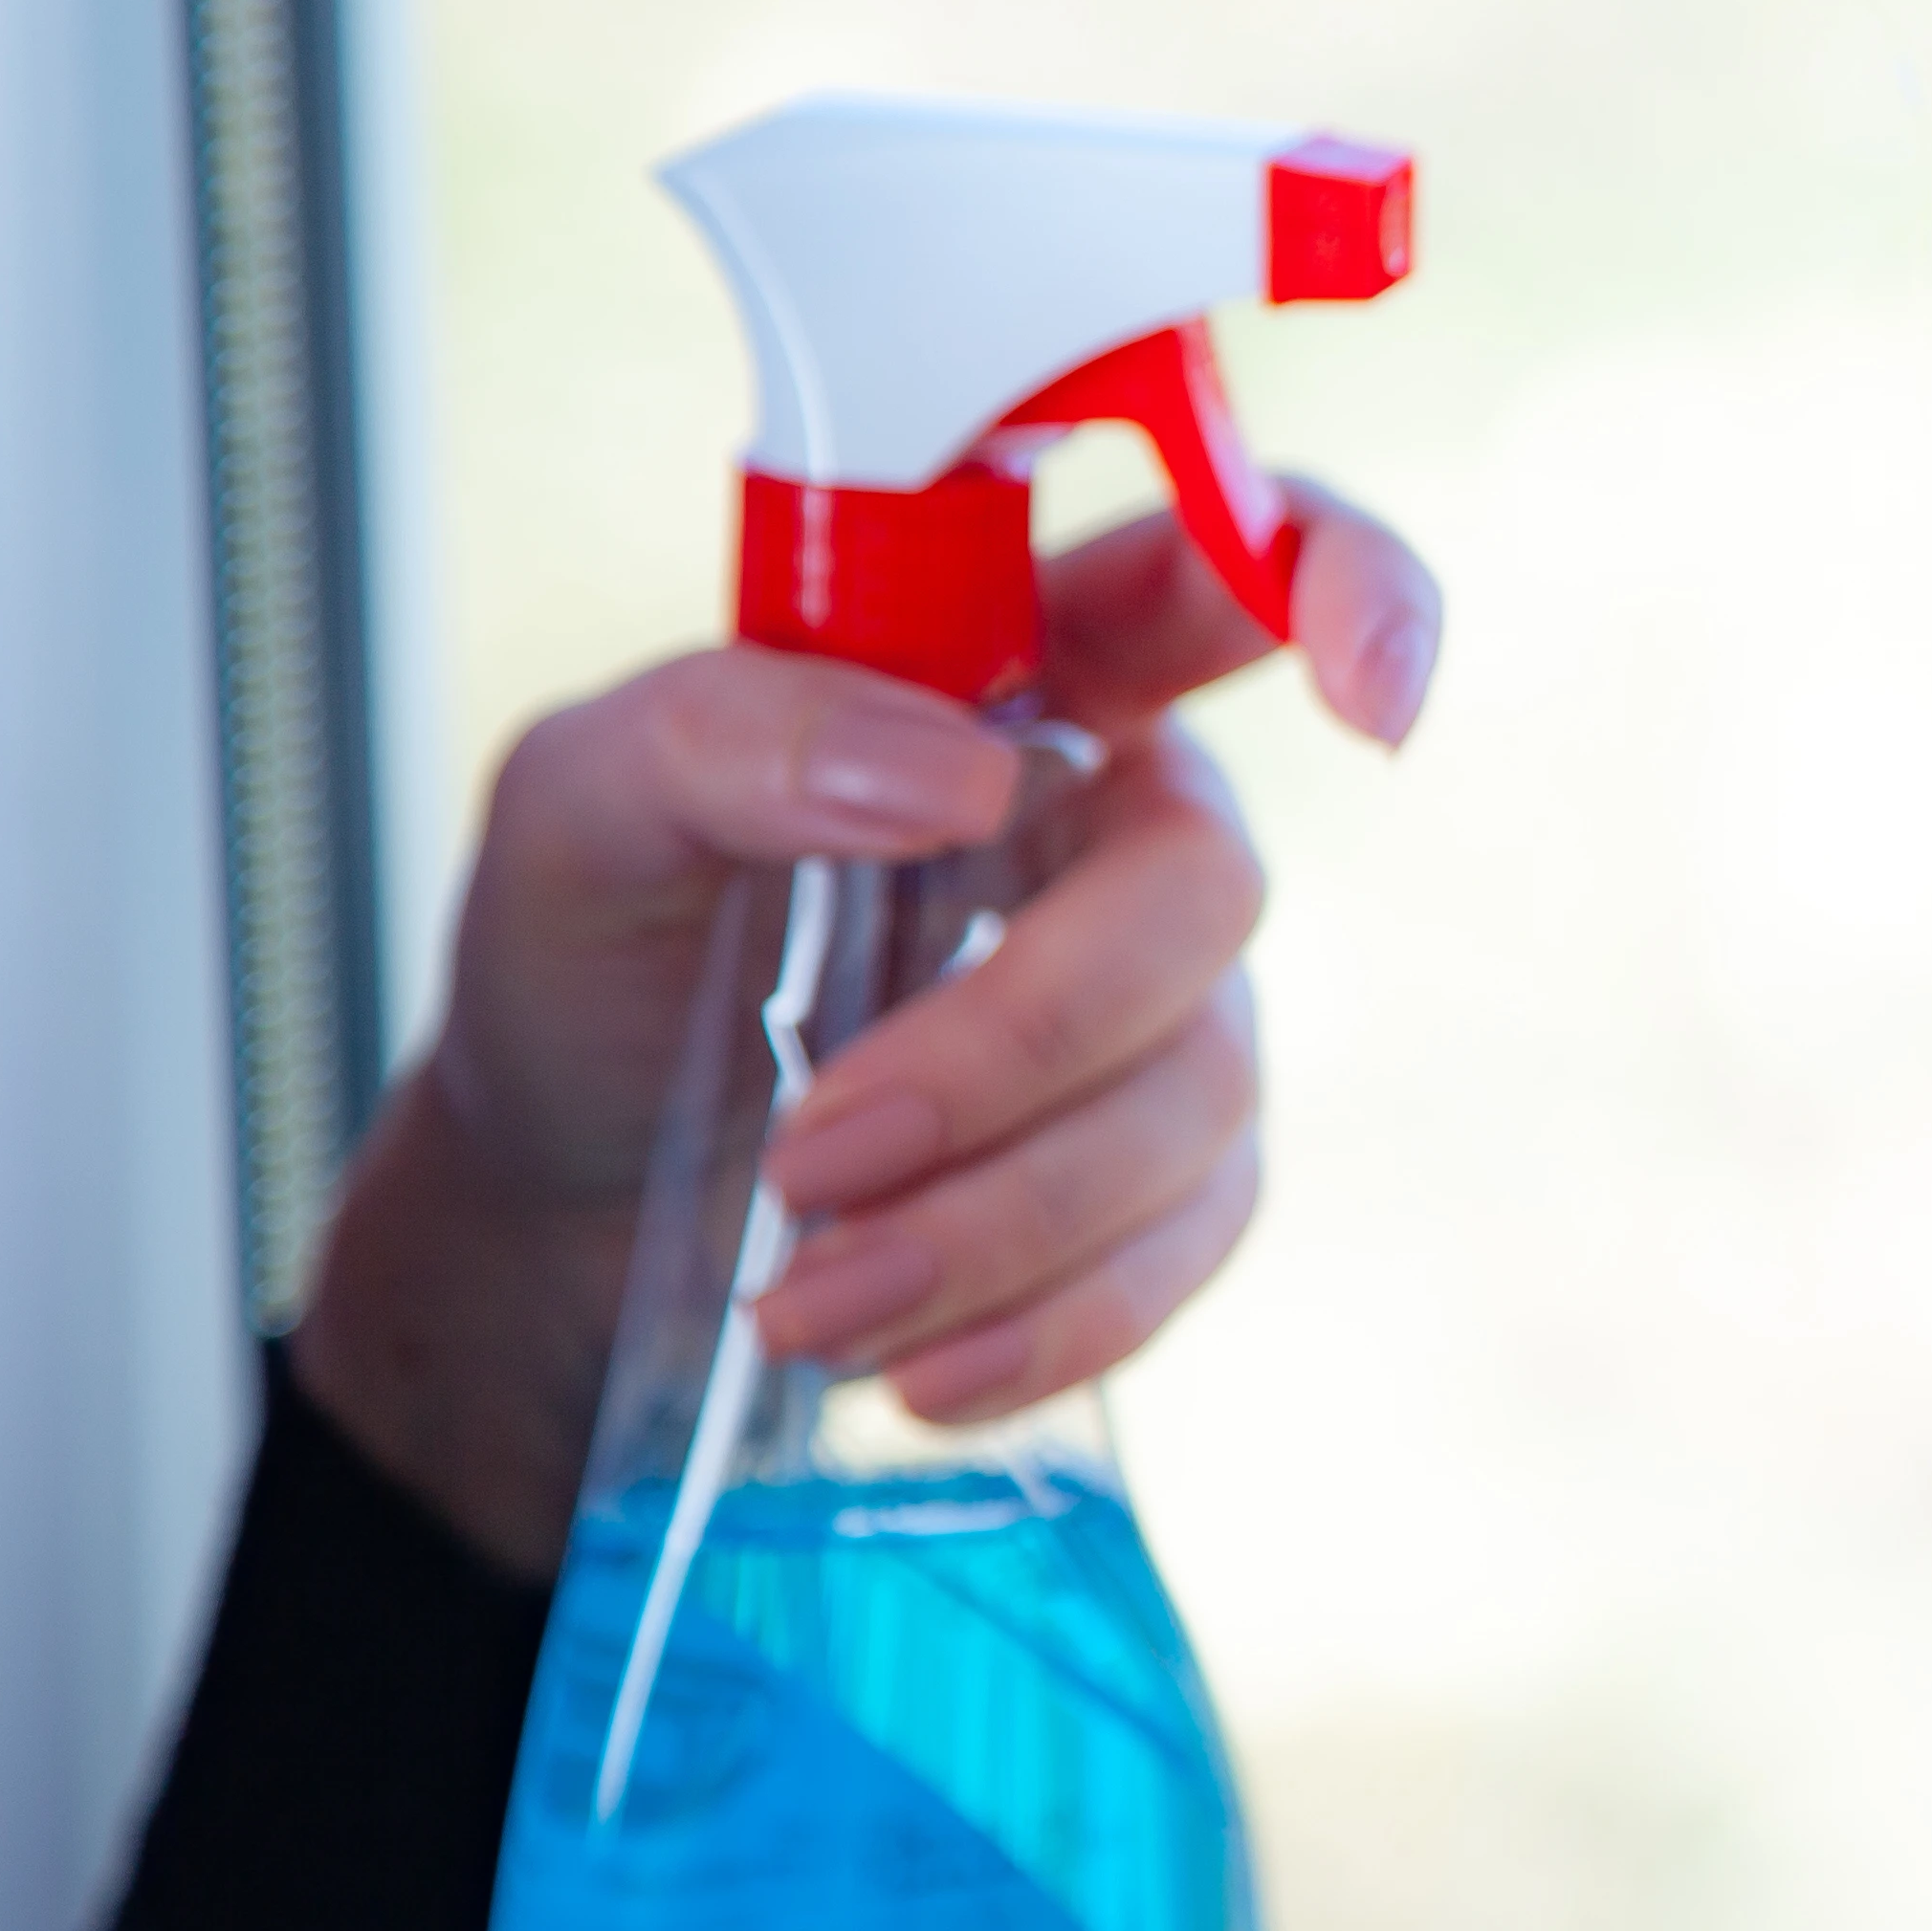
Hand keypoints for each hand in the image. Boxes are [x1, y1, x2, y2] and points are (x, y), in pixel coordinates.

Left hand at [291, 482, 1442, 1576]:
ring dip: (998, 1217)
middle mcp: (1126, 821)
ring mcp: (1166, 1002)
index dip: (1346, 587)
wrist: (566, 1204)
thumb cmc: (594, 963)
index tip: (1365, 693)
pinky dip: (1056, 1318)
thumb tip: (954, 773)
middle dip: (1019, 1038)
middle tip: (814, 1151)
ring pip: (1195, 1094)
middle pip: (1200, 891)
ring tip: (803, 1298)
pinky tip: (915, 1367)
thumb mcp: (579, 809)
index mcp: (1024, 669)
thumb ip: (733, 732)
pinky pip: (1191, 1243)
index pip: (1233, 563)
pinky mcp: (1164, 1176)